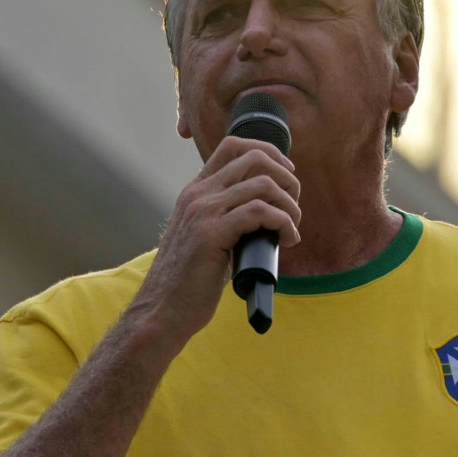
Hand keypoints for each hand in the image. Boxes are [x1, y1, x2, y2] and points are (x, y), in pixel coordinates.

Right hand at [128, 137, 300, 345]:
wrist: (163, 309)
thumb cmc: (189, 281)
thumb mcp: (205, 237)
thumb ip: (226, 218)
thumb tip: (265, 214)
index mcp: (196, 192)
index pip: (233, 146)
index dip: (269, 152)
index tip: (286, 175)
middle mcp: (198, 195)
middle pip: (254, 158)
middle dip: (286, 177)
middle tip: (294, 206)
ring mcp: (203, 212)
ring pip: (263, 185)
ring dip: (289, 205)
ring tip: (292, 227)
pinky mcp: (211, 234)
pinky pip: (260, 212)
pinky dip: (283, 223)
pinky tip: (287, 240)